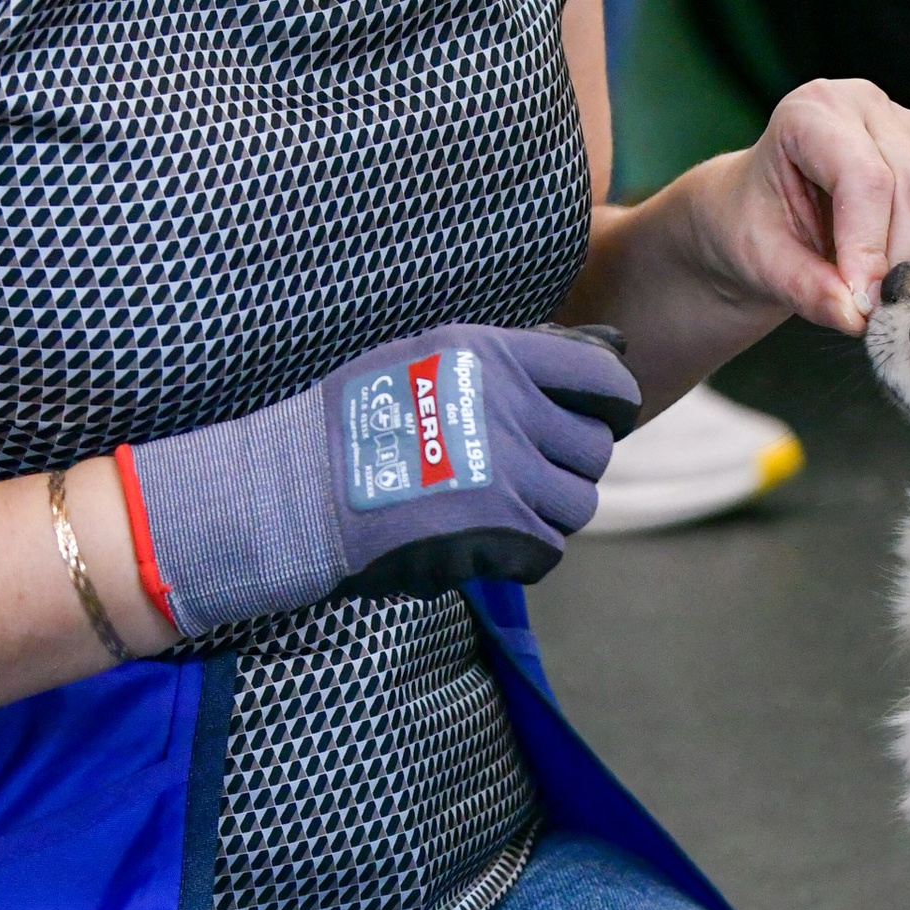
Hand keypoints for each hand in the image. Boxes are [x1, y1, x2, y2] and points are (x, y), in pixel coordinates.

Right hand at [118, 321, 644, 637]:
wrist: (298, 491)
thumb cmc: (352, 424)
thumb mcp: (426, 358)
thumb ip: (507, 360)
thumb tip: (598, 351)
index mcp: (495, 355)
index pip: (603, 381)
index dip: (611, 408)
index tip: (597, 424)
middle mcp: (510, 408)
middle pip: (594, 452)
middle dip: (569, 469)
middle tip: (530, 480)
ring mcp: (508, 472)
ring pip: (576, 506)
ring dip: (546, 516)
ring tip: (498, 515)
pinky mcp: (499, 531)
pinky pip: (547, 552)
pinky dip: (522, 557)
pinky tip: (480, 545)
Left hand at [691, 81, 909, 337]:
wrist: (760, 214)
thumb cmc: (751, 225)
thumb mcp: (761, 261)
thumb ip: (806, 288)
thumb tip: (856, 315)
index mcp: (812, 111)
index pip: (865, 177)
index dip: (869, 246)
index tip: (862, 304)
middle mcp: (866, 106)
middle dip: (899, 260)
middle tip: (874, 313)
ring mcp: (907, 128)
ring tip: (880, 298)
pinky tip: (897, 277)